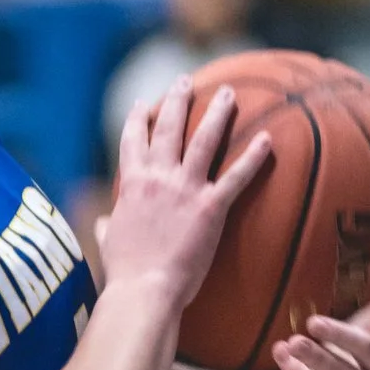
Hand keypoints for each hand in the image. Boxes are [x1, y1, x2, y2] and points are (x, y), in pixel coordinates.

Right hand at [97, 78, 271, 312]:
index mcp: (132, 184)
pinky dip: (253, 157)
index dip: (138, 119)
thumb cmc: (124, 272)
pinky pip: (236, 176)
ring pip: (204, 140)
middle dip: (178, 99)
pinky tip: (268, 139)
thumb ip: (107, 225)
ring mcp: (185, 189)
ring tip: (228, 93)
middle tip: (186, 80)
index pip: (133, 140)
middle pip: (169, 127)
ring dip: (218, 113)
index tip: (143, 104)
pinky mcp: (210, 207)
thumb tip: (102, 222)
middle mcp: (158, 177)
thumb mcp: (109, 241)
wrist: (144, 289)